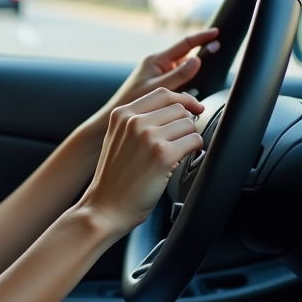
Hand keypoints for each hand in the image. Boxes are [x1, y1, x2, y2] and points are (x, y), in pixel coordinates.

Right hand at [79, 87, 205, 238]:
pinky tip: (185, 158)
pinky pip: (194, 141)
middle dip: (186, 122)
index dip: (183, 98)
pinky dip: (196, 149)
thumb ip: (136, 122)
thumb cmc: (114, 180)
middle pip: (178, 107)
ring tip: (180, 152)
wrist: (105, 208)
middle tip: (182, 139)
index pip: (162, 94)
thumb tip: (171, 112)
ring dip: (190, 137)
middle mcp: (135, 122)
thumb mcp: (117, 140)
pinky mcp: (163, 155)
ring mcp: (148, 137)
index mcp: (122, 115)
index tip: (193, 106)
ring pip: (188, 123)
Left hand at [82, 29, 219, 143]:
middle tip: (219, 49)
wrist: (116, 116)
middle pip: (186, 56)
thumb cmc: (131, 102)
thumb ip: (178, 75)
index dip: (201, 37)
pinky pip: (179, 81)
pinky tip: (193, 94)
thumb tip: (196, 60)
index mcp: (156, 60)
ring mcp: (159, 74)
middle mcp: (158, 64)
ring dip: (195, 73)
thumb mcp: (157, 88)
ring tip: (206, 75)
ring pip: (184, 70)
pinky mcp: (160, 85)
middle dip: (201, 54)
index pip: (184, 44)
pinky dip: (188, 84)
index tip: (216, 32)